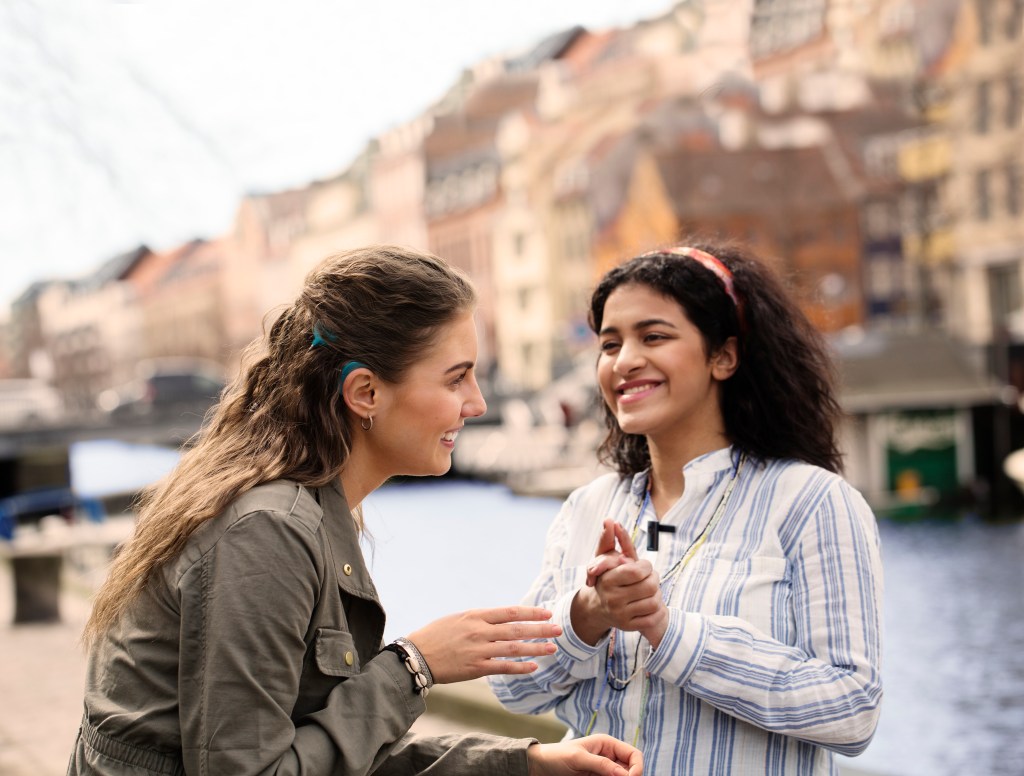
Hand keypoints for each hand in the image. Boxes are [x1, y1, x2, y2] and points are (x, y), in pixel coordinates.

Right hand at [407, 606, 560, 682]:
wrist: (417, 655)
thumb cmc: (436, 634)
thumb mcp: (459, 618)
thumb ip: (481, 619)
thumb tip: (503, 619)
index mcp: (476, 616)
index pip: (510, 612)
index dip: (530, 613)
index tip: (546, 613)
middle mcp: (480, 631)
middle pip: (517, 629)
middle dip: (540, 630)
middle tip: (558, 629)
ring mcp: (479, 650)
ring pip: (514, 649)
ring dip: (536, 648)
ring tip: (552, 648)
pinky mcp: (476, 669)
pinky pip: (503, 668)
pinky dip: (520, 667)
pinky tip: (534, 667)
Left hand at [527, 734, 642, 775]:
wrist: (540, 767)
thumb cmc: (556, 756)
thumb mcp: (578, 758)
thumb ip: (601, 764)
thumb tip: (624, 774)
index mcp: (607, 744)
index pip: (633, 755)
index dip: (637, 768)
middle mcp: (609, 757)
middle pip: (631, 770)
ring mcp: (604, 771)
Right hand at [572, 521, 667, 647]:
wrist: (597, 607)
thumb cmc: (606, 577)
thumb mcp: (604, 557)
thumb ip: (608, 539)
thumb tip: (609, 520)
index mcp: (608, 580)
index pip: (636, 571)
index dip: (646, 566)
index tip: (643, 566)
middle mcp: (613, 599)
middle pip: (650, 586)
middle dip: (654, 579)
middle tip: (650, 577)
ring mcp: (621, 615)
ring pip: (654, 602)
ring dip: (657, 594)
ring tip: (650, 590)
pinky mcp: (629, 627)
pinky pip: (653, 618)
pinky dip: (657, 610)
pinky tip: (651, 603)